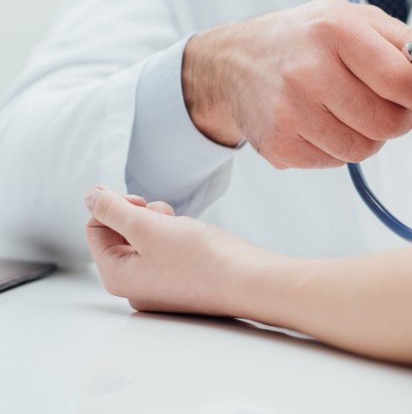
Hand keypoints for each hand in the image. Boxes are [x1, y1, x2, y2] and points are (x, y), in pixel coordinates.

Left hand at [85, 186, 265, 315]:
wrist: (248, 281)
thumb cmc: (201, 259)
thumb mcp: (148, 227)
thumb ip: (112, 209)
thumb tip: (90, 197)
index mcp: (117, 276)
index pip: (95, 228)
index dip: (116, 207)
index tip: (143, 204)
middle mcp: (134, 287)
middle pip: (121, 235)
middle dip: (142, 217)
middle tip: (165, 217)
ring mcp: (159, 287)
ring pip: (147, 241)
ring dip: (163, 225)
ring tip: (184, 229)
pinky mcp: (182, 283)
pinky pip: (168, 252)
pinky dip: (179, 238)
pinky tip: (197, 241)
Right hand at [183, 0, 411, 167]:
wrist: (235, 63)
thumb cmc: (302, 38)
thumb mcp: (354, 19)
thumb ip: (408, 39)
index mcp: (335, 32)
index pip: (405, 82)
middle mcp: (309, 72)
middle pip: (390, 123)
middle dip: (397, 116)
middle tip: (382, 101)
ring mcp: (291, 113)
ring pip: (366, 149)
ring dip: (370, 135)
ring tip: (352, 110)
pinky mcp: (281, 145)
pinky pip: (337, 162)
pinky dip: (340, 147)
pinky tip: (324, 122)